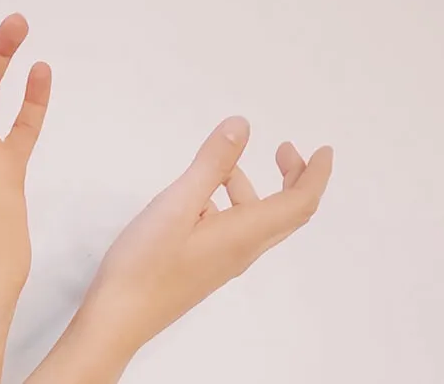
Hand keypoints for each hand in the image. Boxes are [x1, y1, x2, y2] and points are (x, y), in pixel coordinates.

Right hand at [25, 116, 332, 383]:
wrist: (119, 317)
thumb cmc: (147, 263)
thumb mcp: (178, 203)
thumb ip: (211, 163)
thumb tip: (242, 126)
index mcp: (245, 234)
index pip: (300, 203)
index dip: (317, 174)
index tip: (324, 149)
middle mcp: (243, 250)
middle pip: (287, 213)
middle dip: (294, 178)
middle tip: (284, 149)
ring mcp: (223, 260)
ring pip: (255, 219)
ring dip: (252, 188)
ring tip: (225, 164)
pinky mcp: (204, 265)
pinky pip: (232, 229)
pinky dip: (228, 203)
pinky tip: (197, 196)